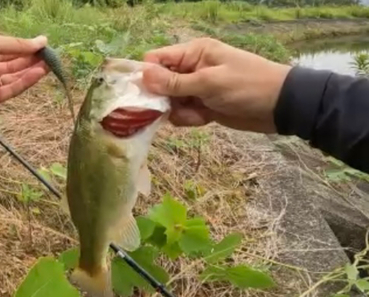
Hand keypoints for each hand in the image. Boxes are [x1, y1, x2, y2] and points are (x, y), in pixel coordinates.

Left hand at [0, 32, 48, 112]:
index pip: (11, 50)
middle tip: (51, 56)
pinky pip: (12, 89)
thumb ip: (18, 45)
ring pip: (16, 77)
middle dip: (32, 60)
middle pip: (15, 64)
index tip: (45, 46)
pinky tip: (38, 74)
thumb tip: (42, 40)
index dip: (27, 48)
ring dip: (33, 71)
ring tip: (49, 65)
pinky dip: (26, 82)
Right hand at [142, 37, 291, 132]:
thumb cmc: (246, 86)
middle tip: (175, 109)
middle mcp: (191, 69)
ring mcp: (196, 89)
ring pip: (170, 102)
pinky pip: (183, 114)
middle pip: (159, 84)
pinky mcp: (202, 106)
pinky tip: (204, 119)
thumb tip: (142, 75)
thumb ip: (175, 82)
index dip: (149, 76)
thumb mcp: (209, 82)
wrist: (279, 107)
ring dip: (179, 112)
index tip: (150, 95)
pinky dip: (190, 119)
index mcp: (193, 53)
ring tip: (198, 114)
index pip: (156, 59)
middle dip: (164, 99)